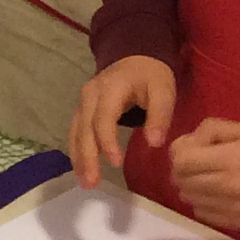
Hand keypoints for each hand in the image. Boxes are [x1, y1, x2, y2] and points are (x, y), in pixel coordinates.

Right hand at [70, 55, 177, 187]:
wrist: (135, 57)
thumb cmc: (151, 76)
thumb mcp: (163, 91)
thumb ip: (159, 116)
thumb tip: (154, 144)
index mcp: (110, 90)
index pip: (103, 119)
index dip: (107, 142)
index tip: (116, 164)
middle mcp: (90, 96)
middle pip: (84, 129)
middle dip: (87, 157)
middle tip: (91, 183)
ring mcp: (83, 102)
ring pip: (76, 132)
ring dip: (78, 157)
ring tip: (85, 181)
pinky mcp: (83, 110)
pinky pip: (76, 131)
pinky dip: (78, 150)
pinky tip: (82, 168)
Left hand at [170, 120, 239, 229]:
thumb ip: (206, 132)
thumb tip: (183, 147)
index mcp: (231, 160)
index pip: (182, 163)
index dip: (179, 154)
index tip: (189, 150)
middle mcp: (230, 188)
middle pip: (182, 182)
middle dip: (183, 171)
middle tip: (196, 164)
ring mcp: (235, 209)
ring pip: (190, 200)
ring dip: (191, 187)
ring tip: (207, 178)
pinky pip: (204, 215)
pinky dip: (203, 203)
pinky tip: (216, 193)